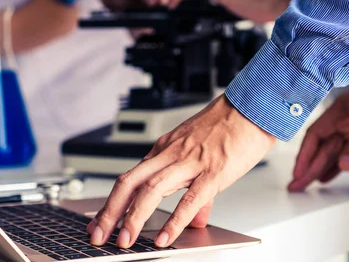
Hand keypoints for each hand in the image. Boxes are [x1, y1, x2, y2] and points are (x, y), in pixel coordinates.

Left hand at [87, 95, 274, 248]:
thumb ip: (194, 190)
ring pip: (152, 190)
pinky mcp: (213, 171)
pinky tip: (164, 237)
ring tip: (124, 240)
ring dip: (134, 217)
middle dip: (110, 211)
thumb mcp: (201, 154)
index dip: (112, 201)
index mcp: (165, 149)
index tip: (100, 220)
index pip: (130, 178)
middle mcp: (171, 154)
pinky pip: (190, 198)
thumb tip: (194, 219)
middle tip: (97, 235)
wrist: (251, 107)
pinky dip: (174, 220)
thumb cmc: (227, 126)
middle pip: (130, 182)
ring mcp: (190, 162)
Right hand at [288, 76, 348, 191]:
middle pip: (320, 146)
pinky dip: (336, 165)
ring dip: (319, 167)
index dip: (305, 154)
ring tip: (305, 184)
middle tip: (296, 185)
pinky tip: (327, 175)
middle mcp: (343, 119)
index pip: (315, 135)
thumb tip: (344, 164)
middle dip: (307, 166)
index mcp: (339, 110)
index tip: (298, 172)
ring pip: (331, 151)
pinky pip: (345, 152)